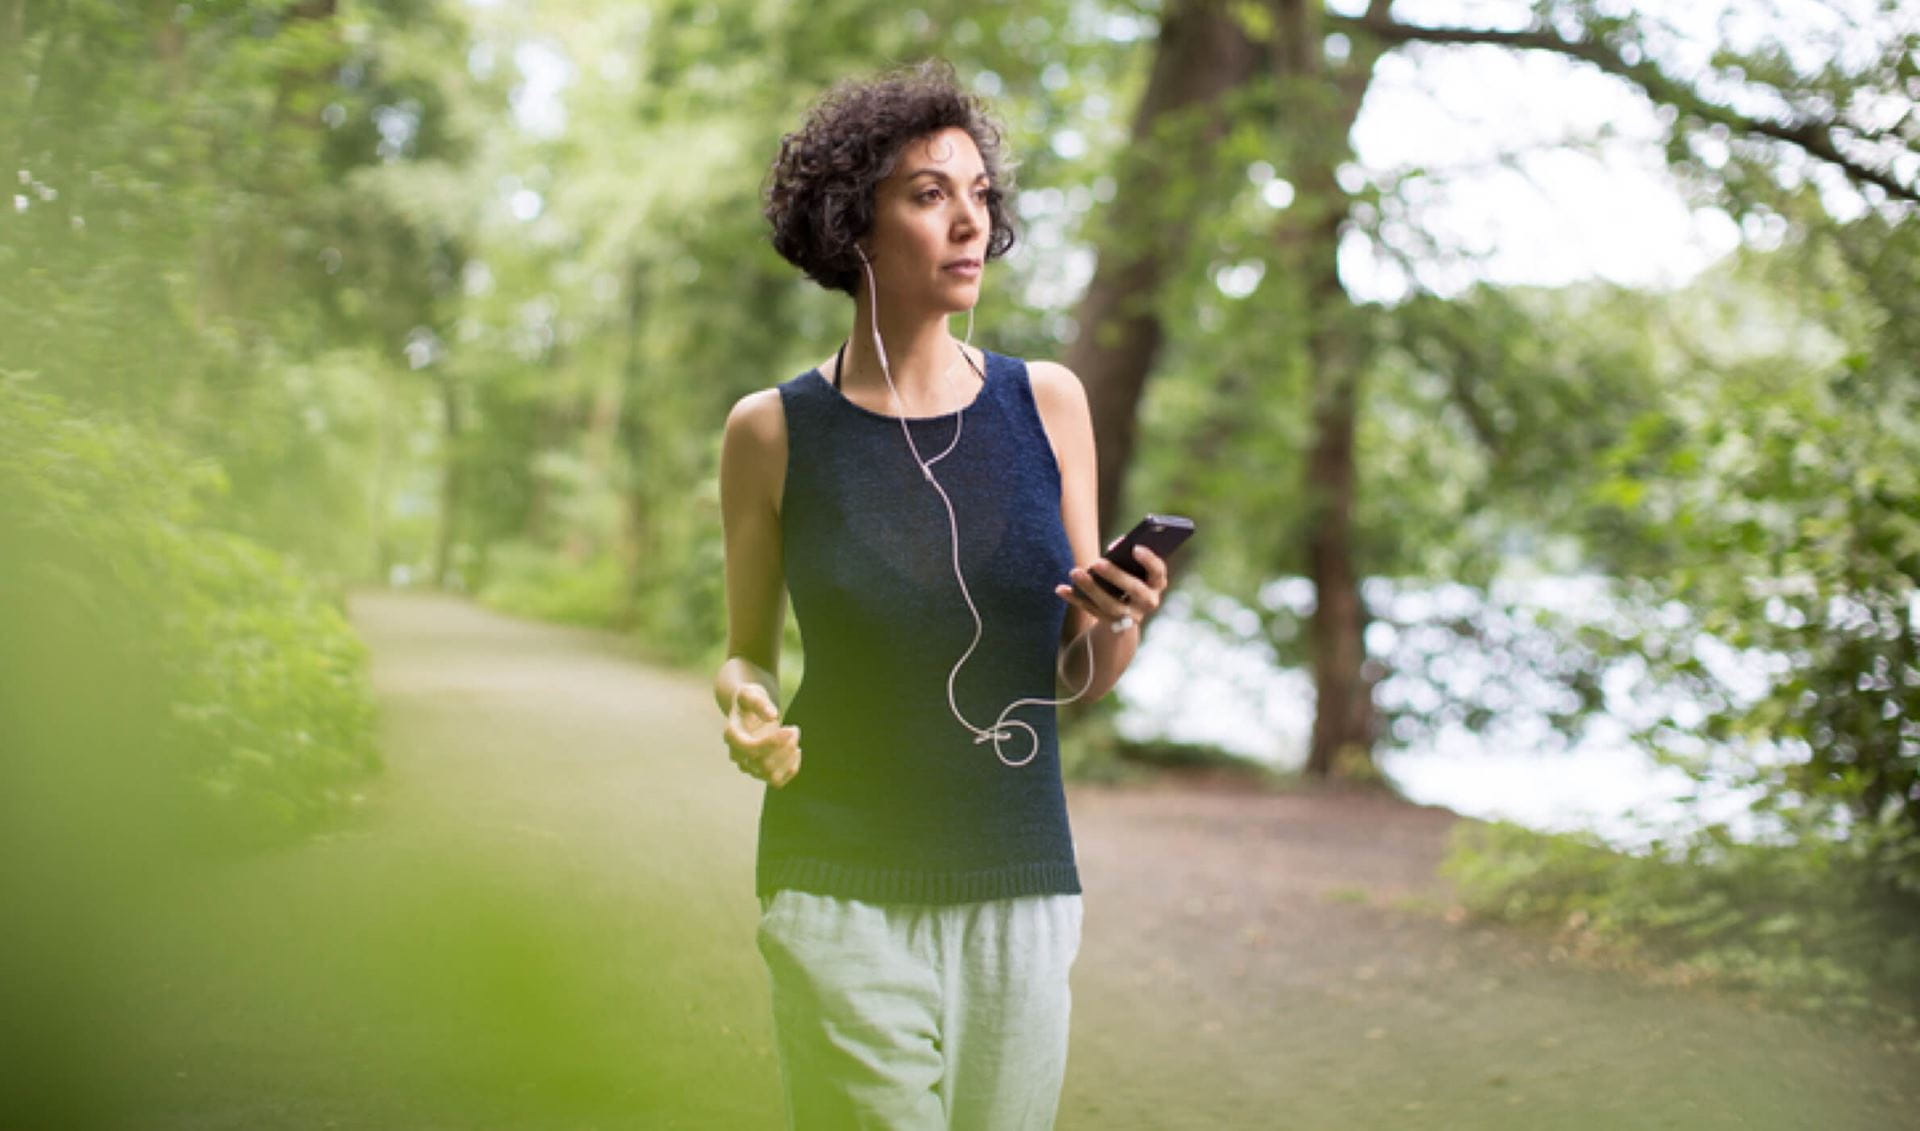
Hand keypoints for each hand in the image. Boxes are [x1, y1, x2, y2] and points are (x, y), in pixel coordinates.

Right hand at [724, 684, 801, 787]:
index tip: (790, 729)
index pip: (750, 748)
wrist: (748, 711)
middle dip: (785, 748)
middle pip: (763, 764)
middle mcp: (738, 755)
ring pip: (771, 776)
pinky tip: (796, 750)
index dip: (772, 743)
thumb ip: (759, 703)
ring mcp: (749, 766)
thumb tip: (772, 716)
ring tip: (794, 738)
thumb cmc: (749, 700)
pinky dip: (791, 769)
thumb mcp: (751, 693)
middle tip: (794, 729)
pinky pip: (778, 781)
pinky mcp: (761, 772)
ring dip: (789, 759)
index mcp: (732, 735)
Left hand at [1054, 541, 1168, 632]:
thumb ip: (1128, 557)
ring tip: (1075, 572)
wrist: (1127, 615)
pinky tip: (1061, 589)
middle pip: (1134, 589)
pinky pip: (1091, 611)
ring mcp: (1130, 616)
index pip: (1157, 572)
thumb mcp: (1134, 570)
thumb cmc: (1130, 579)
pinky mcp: (1111, 624)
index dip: (1149, 560)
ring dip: (1091, 588)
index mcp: (1157, 583)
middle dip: (1115, 575)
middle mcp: (1148, 602)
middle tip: (1096, 562)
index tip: (1135, 547)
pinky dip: (1075, 599)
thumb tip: (1116, 545)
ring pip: (1110, 604)